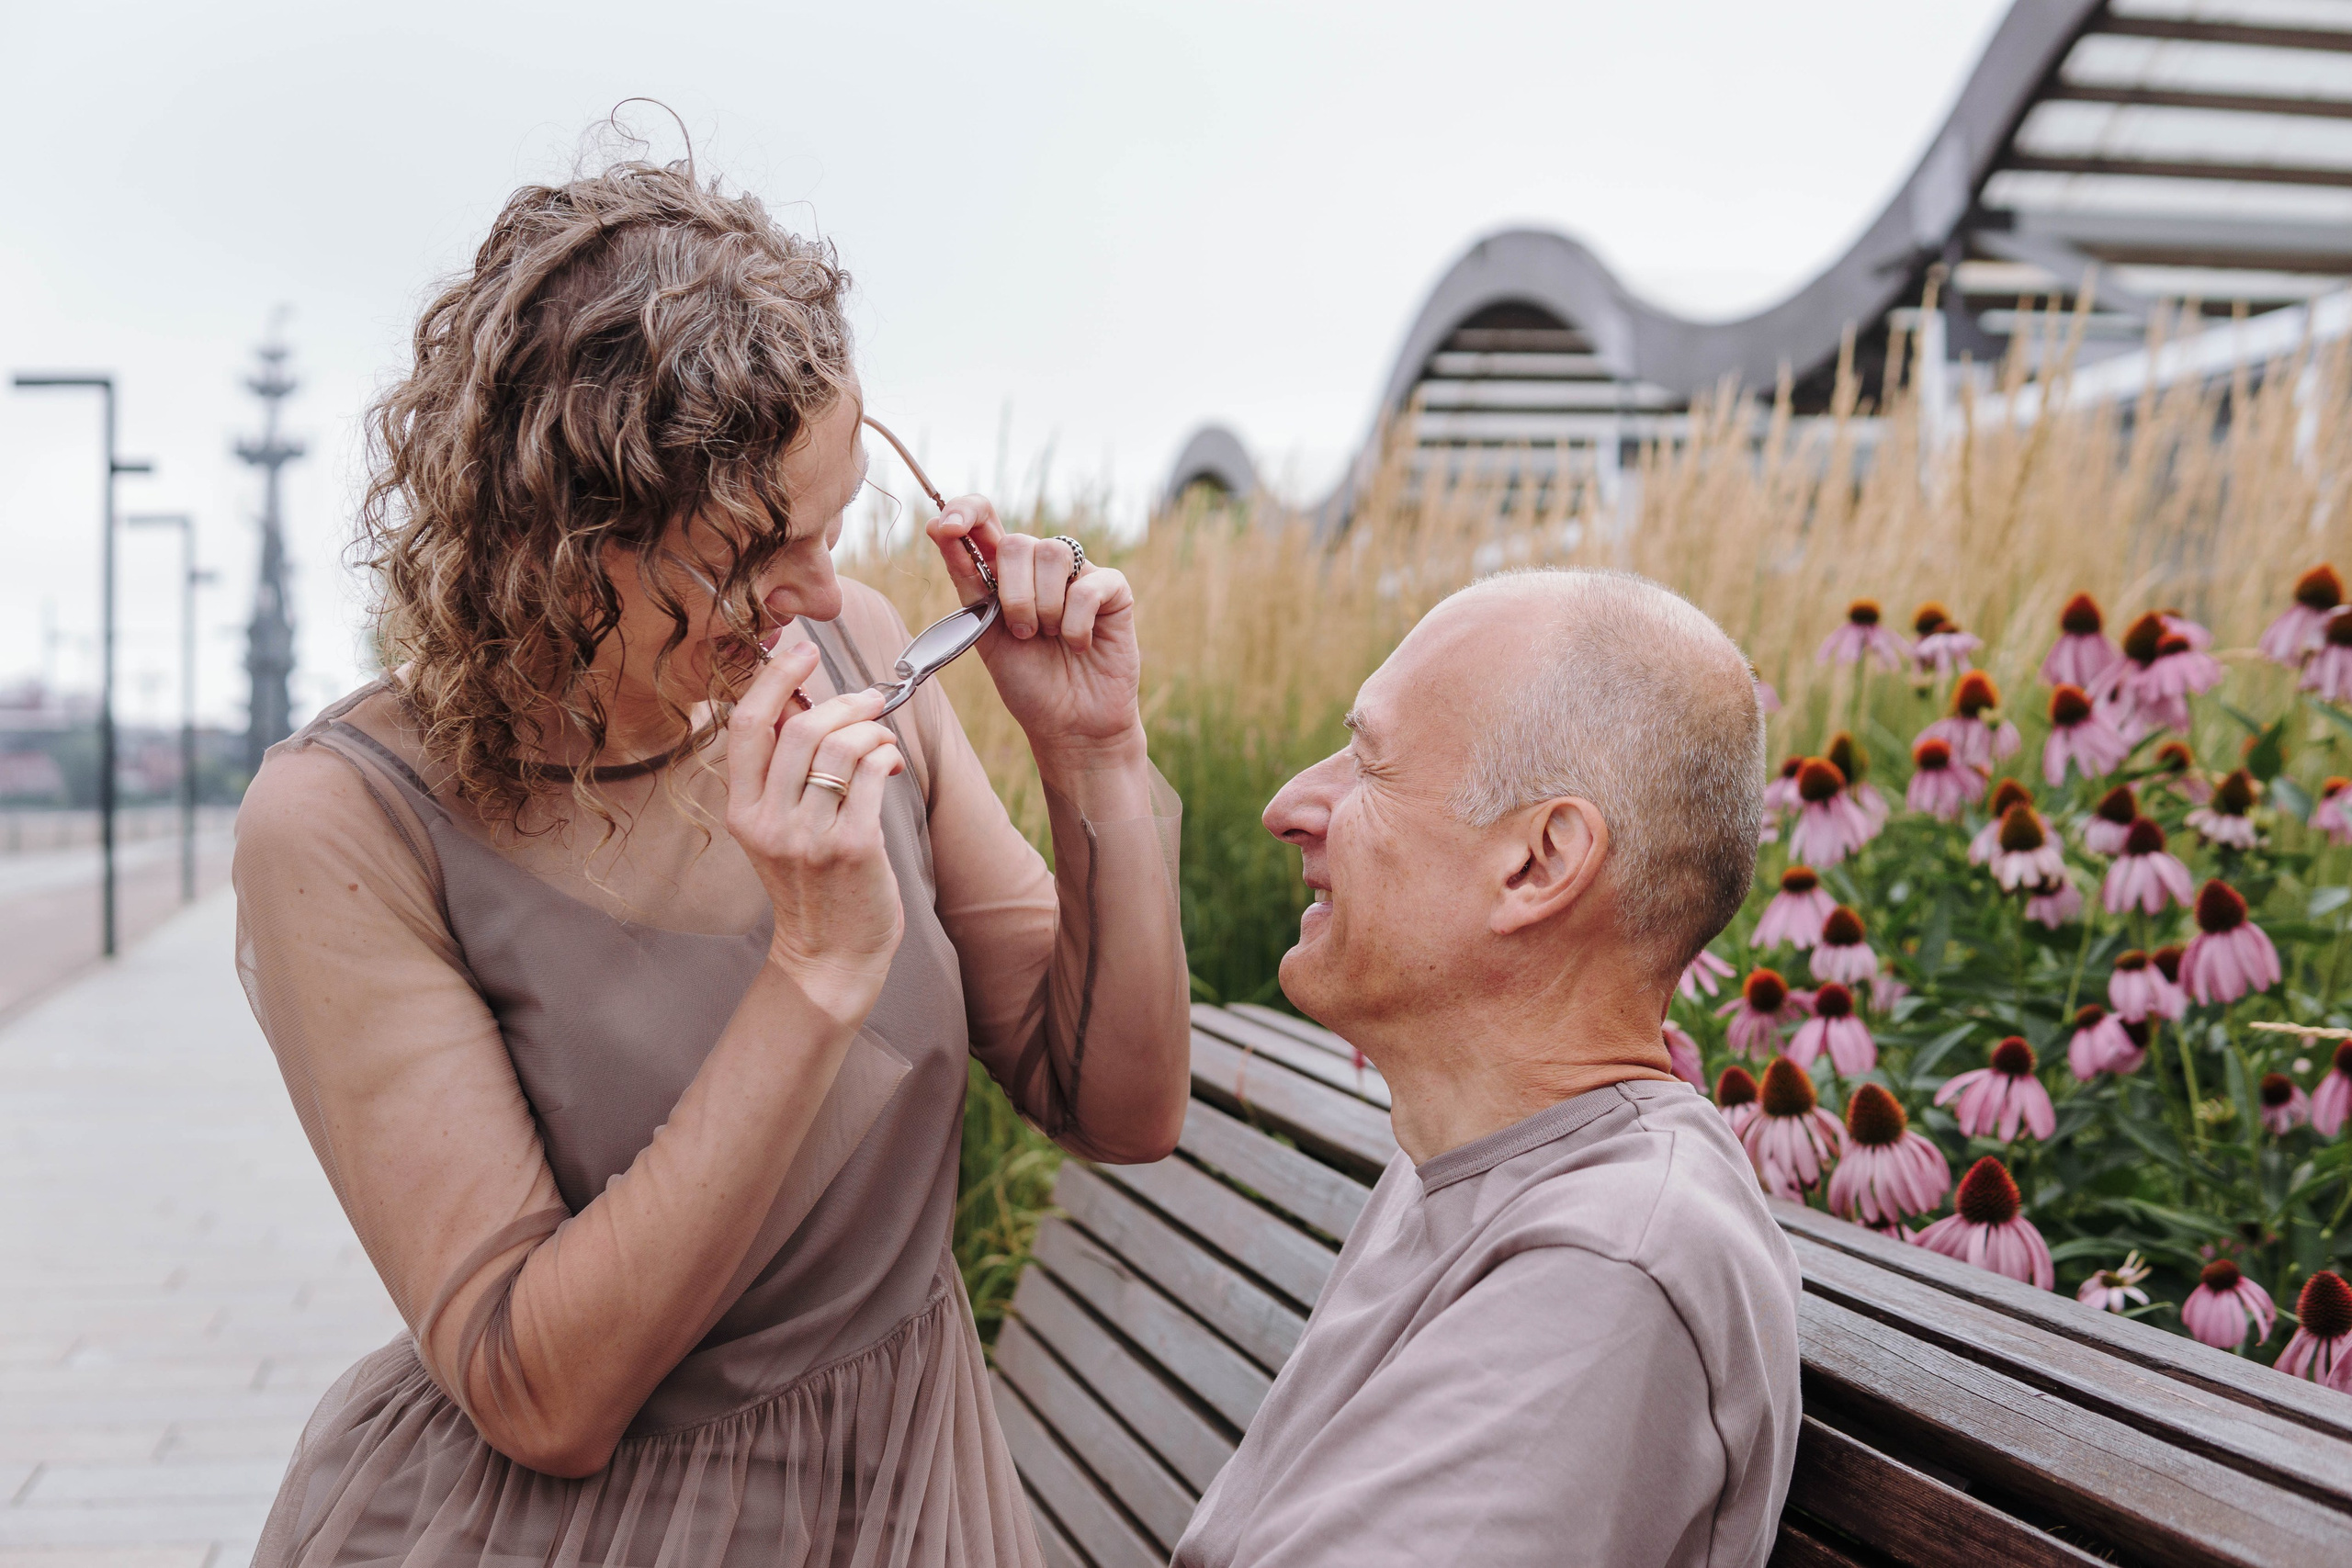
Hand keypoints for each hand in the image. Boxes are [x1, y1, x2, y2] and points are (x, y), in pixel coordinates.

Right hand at [724, 642, 906, 1027]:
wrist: (830, 955)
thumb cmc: (811, 886)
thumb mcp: (775, 831)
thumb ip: (779, 775)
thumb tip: (800, 703)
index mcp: (741, 811)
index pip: (745, 726)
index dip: (775, 679)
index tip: (803, 650)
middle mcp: (768, 821)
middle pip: (800, 728)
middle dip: (842, 701)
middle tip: (868, 699)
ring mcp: (808, 836)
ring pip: (840, 745)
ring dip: (871, 727)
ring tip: (882, 734)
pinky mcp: (852, 846)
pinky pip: (871, 773)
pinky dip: (886, 755)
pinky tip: (890, 762)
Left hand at [929, 498, 1144, 769]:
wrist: (1069, 725)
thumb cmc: (1027, 682)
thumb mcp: (983, 632)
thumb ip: (967, 580)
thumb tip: (939, 527)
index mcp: (1003, 573)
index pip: (983, 519)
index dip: (964, 510)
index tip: (946, 527)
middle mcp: (1039, 568)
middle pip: (1018, 541)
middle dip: (1012, 593)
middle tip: (1022, 634)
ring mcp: (1078, 576)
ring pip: (1053, 553)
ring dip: (1044, 608)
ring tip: (1049, 639)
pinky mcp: (1113, 591)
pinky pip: (1089, 585)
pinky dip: (1076, 623)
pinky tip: (1080, 645)